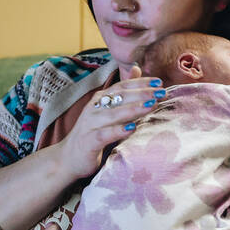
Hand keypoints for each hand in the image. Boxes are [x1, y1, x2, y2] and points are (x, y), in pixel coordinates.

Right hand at [55, 64, 162, 182]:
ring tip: (152, 105)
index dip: (140, 83)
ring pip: (113, 114)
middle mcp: (94, 109)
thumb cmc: (92, 135)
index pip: (122, 87)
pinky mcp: (88, 141)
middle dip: (142, 94)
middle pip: (120, 97)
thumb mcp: (107, 113)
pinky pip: (104, 134)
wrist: (67, 159)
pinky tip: (132, 128)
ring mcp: (90, 125)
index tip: (159, 83)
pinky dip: (117, 131)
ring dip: (134, 109)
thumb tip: (137, 70)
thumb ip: (123, 95)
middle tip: (162, 93)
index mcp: (100, 100)